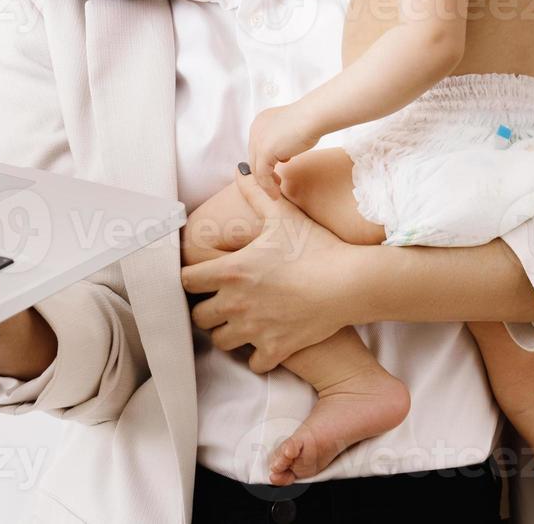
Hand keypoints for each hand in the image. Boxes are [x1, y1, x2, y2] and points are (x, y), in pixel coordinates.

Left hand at [179, 164, 371, 372]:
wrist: (348, 281)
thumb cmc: (314, 246)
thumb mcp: (282, 216)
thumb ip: (256, 194)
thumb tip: (241, 169)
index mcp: (230, 271)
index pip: (185, 281)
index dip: (192, 279)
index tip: (203, 278)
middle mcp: (235, 303)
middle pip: (198, 317)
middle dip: (207, 309)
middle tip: (222, 302)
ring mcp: (254, 329)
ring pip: (220, 342)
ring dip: (227, 333)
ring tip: (241, 322)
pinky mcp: (275, 349)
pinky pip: (252, 363)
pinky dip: (257, 355)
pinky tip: (266, 341)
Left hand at [247, 103, 321, 200]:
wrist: (314, 116)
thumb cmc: (310, 121)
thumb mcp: (290, 132)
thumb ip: (282, 143)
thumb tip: (282, 157)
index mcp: (260, 122)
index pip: (257, 148)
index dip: (264, 163)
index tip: (275, 174)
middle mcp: (255, 129)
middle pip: (254, 158)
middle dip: (263, 174)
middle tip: (275, 185)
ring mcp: (258, 139)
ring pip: (256, 168)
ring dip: (265, 183)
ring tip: (275, 193)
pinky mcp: (264, 150)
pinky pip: (262, 174)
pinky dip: (268, 186)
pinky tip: (276, 193)